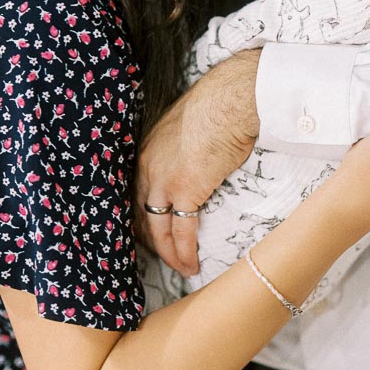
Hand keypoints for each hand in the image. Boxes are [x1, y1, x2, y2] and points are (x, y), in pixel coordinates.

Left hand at [137, 50, 260, 276]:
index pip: (138, 192)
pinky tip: (190, 265)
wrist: (230, 101)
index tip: (149, 231)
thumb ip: (184, 144)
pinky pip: (181, 231)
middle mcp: (148, 169)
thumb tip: (198, 152)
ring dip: (168, 253)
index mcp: (148, 151)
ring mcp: (164, 181)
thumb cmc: (218, 106)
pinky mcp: (186, 192)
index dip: (143, 215)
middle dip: (150, 240)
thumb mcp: (187, 124)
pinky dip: (184, 251)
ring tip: (180, 268)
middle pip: (141, 214)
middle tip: (161, 257)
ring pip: (157, 228)